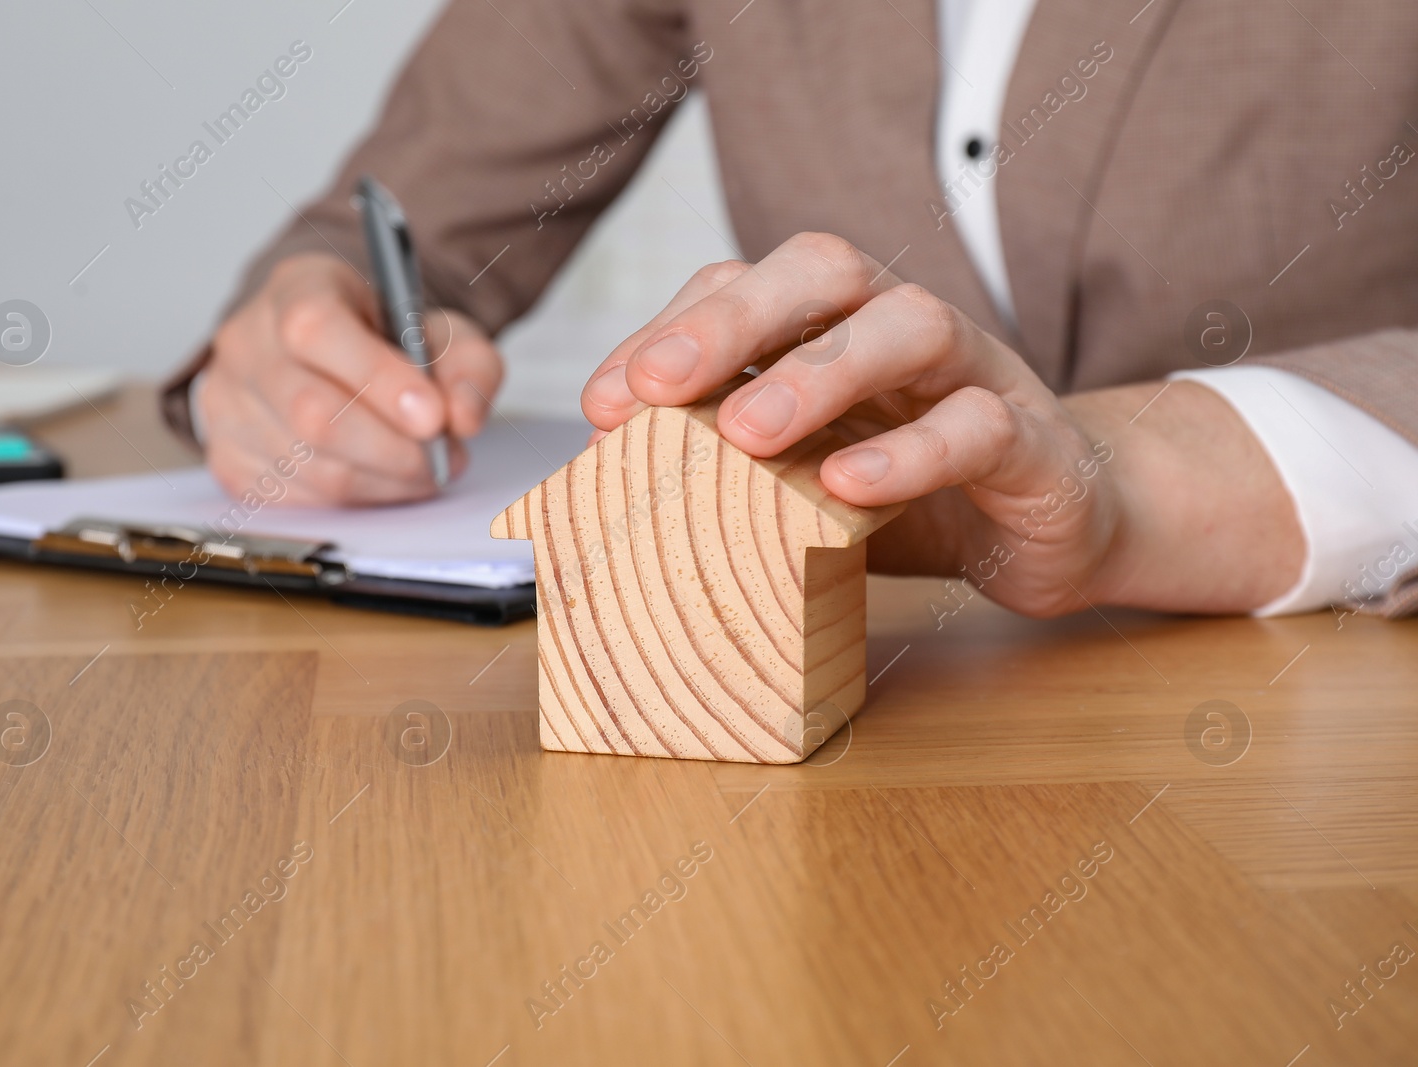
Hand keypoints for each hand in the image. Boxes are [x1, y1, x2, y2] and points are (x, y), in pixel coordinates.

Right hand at [200, 252, 502, 505]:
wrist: (327, 357)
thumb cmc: (382, 340)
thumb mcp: (440, 331)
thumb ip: (469, 365)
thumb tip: (463, 417)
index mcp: (296, 289)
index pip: (318, 330)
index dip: (378, 379)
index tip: (433, 416)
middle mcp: (247, 342)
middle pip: (313, 414)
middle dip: (394, 450)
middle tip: (441, 458)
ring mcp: (228, 403)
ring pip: (312, 466)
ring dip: (384, 481)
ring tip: (423, 468)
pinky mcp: (230, 458)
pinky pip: (299, 498)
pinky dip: (357, 498)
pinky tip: (383, 477)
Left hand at [580, 233, 1302, 616]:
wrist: (1064, 524)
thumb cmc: (913, 495)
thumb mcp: (802, 483)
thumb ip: (725, 472)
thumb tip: (601, 485)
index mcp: (836, 326)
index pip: (743, 288)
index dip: (667, 330)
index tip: (602, 404)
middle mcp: (903, 328)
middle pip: (825, 273)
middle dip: (729, 320)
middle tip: (655, 388)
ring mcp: (979, 375)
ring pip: (911, 326)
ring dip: (819, 372)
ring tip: (746, 435)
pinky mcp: (1036, 444)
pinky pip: (980, 425)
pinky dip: (912, 452)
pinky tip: (848, 485)